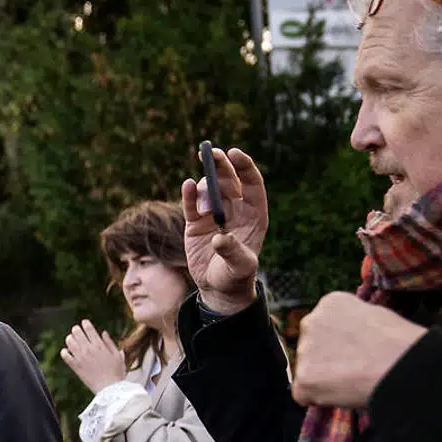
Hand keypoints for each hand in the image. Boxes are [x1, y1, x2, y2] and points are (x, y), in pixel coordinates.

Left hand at [60, 320, 126, 393]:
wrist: (110, 389)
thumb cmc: (117, 373)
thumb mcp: (118, 355)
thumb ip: (110, 343)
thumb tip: (103, 332)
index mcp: (99, 345)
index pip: (88, 328)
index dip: (85, 323)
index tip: (84, 323)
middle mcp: (89, 349)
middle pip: (76, 332)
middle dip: (76, 330)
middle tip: (77, 331)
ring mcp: (81, 358)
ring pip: (69, 341)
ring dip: (70, 339)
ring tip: (72, 341)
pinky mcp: (75, 366)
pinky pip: (65, 355)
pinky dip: (64, 351)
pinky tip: (67, 352)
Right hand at [181, 146, 268, 314]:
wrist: (218, 288)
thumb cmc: (236, 276)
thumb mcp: (240, 267)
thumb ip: (232, 251)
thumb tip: (219, 238)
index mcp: (254, 214)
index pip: (251, 183)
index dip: (244, 166)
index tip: (234, 153)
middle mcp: (235, 210)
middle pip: (229, 181)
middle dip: (220, 165)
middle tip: (210, 153)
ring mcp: (214, 215)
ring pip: (209, 189)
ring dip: (205, 184)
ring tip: (201, 193)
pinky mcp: (196, 224)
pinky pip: (191, 205)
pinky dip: (188, 194)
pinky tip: (187, 185)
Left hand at [293, 292, 426, 407]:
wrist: (402, 366)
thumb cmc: (400, 343)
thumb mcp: (375, 316)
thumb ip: (351, 325)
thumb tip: (345, 339)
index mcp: (329, 303)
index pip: (323, 327)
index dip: (339, 345)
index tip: (356, 351)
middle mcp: (310, 322)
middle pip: (310, 348)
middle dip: (326, 360)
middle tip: (353, 369)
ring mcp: (304, 351)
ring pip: (307, 371)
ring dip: (323, 379)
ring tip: (353, 380)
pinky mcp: (302, 380)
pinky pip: (304, 394)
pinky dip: (320, 399)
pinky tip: (343, 393)